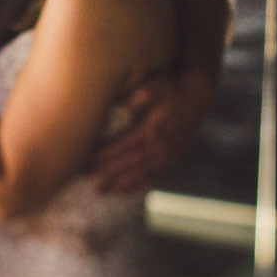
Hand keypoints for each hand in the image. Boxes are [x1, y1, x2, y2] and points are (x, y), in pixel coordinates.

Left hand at [90, 71, 207, 193]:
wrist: (197, 98)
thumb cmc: (172, 89)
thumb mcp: (157, 85)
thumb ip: (143, 93)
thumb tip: (127, 100)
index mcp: (151, 131)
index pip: (120, 146)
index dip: (101, 154)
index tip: (83, 158)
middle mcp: (159, 149)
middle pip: (125, 163)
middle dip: (102, 170)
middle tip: (80, 174)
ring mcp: (166, 158)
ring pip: (137, 175)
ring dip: (116, 183)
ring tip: (97, 190)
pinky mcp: (171, 163)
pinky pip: (151, 179)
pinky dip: (135, 186)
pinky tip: (120, 191)